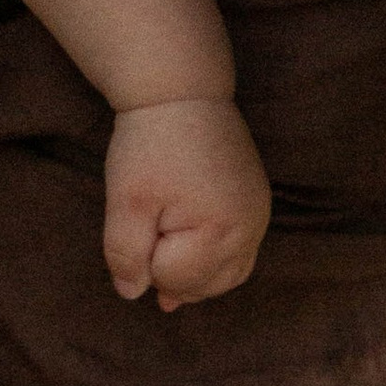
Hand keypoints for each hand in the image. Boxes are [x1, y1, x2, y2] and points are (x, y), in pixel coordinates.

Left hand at [102, 94, 272, 310]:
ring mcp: (259, 217)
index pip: (176, 279)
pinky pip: (241, 253)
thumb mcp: (126, 201)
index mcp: (221, 230)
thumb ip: (126, 254)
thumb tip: (131, 293)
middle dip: (173, 279)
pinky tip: (192, 257)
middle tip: (144, 256)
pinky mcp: (257, 204)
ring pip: (228, 275)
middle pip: (207, 285)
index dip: (147, 263)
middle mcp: (251, 229)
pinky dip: (215, 262)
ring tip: (165, 272)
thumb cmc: (151, 145)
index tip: (139, 225)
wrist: (182, 92)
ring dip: (197, 278)